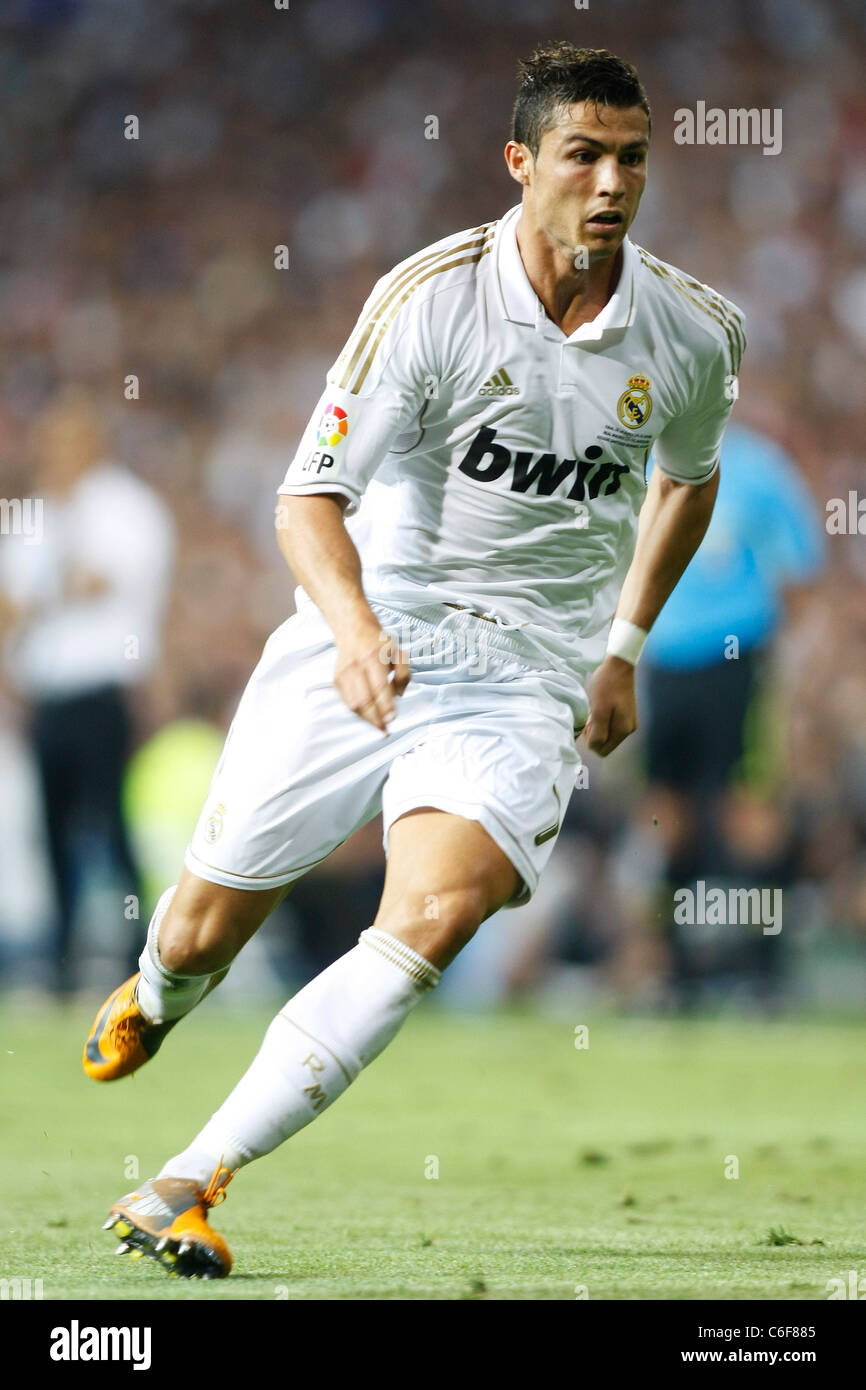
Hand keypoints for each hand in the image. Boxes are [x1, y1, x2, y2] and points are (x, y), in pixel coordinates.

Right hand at [333, 617, 410, 733]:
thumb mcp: (399, 652)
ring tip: (378, 725)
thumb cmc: (379, 643)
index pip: (379, 687)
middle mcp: (356, 666)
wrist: (353, 629)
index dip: (385, 705)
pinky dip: (358, 711)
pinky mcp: (337, 679)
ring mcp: (344, 673)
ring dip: (366, 718)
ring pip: (354, 704)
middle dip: (375, 718)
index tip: (392, 719)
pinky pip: (346, 701)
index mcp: (373, 657)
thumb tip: (399, 695)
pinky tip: (368, 714)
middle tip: (385, 730)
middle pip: (364, 700)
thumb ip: (404, 673)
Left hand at [582, 655, 637, 756]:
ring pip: (607, 735)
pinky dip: (602, 721)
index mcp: (623, 730)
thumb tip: (594, 747)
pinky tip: (598, 709)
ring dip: (597, 728)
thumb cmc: (607, 685)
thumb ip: (597, 732)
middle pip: (606, 744)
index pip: (603, 750)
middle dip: (594, 735)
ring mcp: (628, 722)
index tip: (586, 725)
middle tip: (588, 718)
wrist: (619, 665)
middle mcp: (629, 729)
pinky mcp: (625, 714)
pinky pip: (610, 726)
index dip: (590, 741)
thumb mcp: (598, 710)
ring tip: (592, 712)